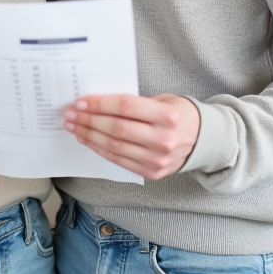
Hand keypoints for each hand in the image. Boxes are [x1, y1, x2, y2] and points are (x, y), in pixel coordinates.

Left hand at [63, 94, 200, 179]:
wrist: (202, 139)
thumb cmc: (178, 114)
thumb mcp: (163, 100)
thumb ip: (134, 103)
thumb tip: (97, 103)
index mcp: (167, 116)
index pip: (126, 107)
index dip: (100, 104)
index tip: (81, 102)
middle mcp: (163, 139)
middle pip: (116, 129)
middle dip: (88, 121)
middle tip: (70, 115)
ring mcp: (157, 160)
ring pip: (114, 147)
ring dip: (89, 136)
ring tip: (74, 127)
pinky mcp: (151, 173)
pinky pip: (118, 160)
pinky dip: (100, 150)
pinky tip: (88, 140)